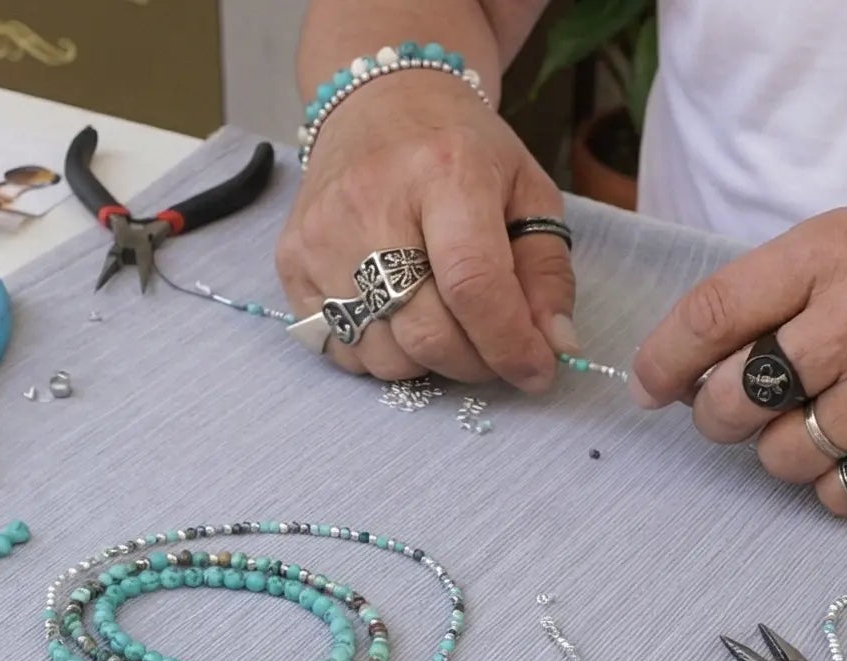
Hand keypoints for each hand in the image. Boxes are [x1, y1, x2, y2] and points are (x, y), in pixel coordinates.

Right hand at [276, 70, 572, 389]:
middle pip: (426, 332)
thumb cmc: (460, 150)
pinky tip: (399, 316)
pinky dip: (382, 352)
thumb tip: (555, 346)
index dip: (510, 343)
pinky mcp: (290, 261)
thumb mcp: (527, 191)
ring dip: (428, 362)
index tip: (537, 370)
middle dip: (475, 362)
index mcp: (444, 171)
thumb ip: (547, 271)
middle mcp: (371, 202)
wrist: (378, 104)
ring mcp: (322, 236)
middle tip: (496, 352)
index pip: (474, 284)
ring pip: (384, 354)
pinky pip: (342, 350)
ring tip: (446, 324)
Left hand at [631, 209, 846, 513]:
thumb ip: (767, 295)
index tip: (650, 387)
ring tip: (820, 418)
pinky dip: (832, 482)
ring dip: (781, 449)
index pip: (710, 315)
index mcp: (830, 255)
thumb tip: (678, 373)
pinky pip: (835, 494)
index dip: (663, 360)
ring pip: (779, 456)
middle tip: (740, 407)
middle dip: (717, 414)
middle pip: (732, 399)